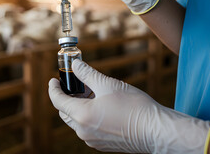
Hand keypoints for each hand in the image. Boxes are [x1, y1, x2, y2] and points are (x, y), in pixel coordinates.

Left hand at [48, 59, 209, 152]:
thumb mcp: (108, 84)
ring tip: (91, 92)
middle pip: (65, 112)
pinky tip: (100, 106)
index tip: (53, 80)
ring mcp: (93, 140)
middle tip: (75, 84)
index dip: (53, 88)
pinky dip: (87, 116)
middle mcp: (83, 131)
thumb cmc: (134, 107)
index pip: (57, 101)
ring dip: (78, 106)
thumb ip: (87, 74)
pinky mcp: (103, 144)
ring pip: (77, 121)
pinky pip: (88, 128)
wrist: (156, 131)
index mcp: (82, 116)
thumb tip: (76, 65)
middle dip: (67, 97)